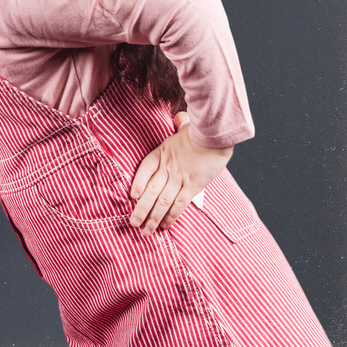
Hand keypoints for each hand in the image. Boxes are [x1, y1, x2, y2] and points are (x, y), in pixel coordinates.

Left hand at [128, 111, 231, 234]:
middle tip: (132, 223)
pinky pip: (179, 203)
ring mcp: (179, 178)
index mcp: (162, 152)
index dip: (137, 183)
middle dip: (140, 208)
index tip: (132, 196)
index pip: (143, 170)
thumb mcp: (185, 126)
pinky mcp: (193, 186)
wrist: (215, 135)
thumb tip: (179, 117)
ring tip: (144, 230)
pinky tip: (165, 225)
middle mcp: (167, 167)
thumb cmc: (203, 131)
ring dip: (152, 217)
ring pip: (162, 201)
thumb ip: (179, 123)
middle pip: (150, 190)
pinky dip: (171, 216)